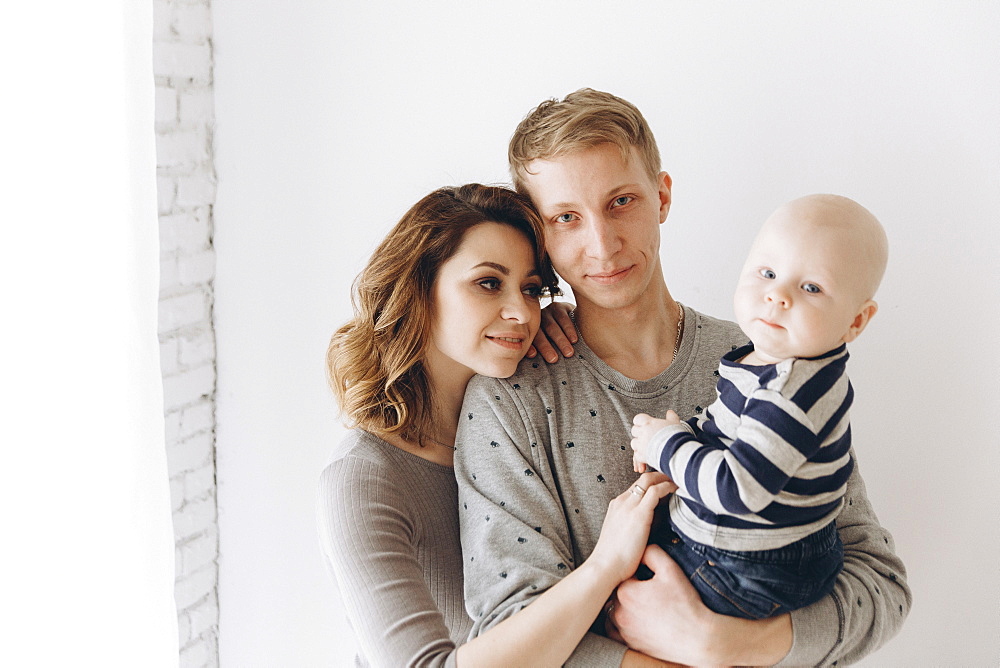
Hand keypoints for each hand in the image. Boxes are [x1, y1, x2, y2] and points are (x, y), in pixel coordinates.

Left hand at [527, 301, 576, 362]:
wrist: (571, 322)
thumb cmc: (555, 341)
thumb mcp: (548, 346)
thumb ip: (541, 353)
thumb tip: (537, 371)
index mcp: (530, 330)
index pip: (529, 339)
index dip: (530, 346)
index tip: (532, 355)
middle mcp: (537, 320)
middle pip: (539, 333)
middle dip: (546, 347)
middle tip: (554, 360)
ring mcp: (547, 312)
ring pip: (551, 326)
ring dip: (560, 340)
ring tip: (568, 353)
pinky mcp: (560, 307)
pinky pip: (563, 318)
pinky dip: (569, 330)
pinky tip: (574, 340)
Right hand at [588, 472, 676, 584]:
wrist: (605, 567)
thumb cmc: (614, 558)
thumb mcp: (622, 534)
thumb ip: (633, 525)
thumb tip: (650, 525)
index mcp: (617, 505)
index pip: (637, 486)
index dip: (652, 483)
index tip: (665, 485)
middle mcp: (622, 501)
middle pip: (643, 479)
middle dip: (660, 475)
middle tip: (675, 477)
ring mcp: (629, 505)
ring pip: (649, 480)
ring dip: (665, 478)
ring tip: (678, 481)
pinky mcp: (639, 514)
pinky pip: (655, 491)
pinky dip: (667, 487)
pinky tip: (676, 489)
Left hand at [607, 545, 723, 665]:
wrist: (697, 638)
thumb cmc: (685, 604)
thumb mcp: (671, 569)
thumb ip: (651, 552)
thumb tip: (639, 550)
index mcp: (625, 591)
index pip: (622, 575)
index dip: (635, 574)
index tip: (647, 578)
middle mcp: (619, 612)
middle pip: (616, 593)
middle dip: (628, 590)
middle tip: (647, 592)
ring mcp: (622, 631)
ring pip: (612, 612)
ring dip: (621, 608)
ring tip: (641, 606)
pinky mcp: (629, 645)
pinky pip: (615, 632)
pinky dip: (620, 626)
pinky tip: (634, 622)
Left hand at [630, 411, 679, 471]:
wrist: (676, 451)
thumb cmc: (676, 436)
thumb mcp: (675, 423)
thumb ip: (671, 417)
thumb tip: (670, 412)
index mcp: (648, 423)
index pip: (637, 419)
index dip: (641, 422)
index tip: (645, 424)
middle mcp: (642, 433)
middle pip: (634, 430)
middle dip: (639, 433)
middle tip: (646, 435)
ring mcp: (641, 445)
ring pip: (634, 443)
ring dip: (639, 444)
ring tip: (647, 446)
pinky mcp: (642, 456)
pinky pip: (637, 455)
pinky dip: (641, 456)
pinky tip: (648, 455)